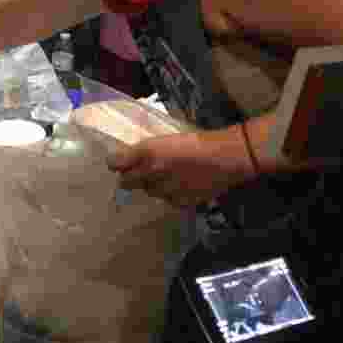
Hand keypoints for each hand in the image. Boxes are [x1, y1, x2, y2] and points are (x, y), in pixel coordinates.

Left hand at [107, 129, 252, 207]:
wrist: (226, 157)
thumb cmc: (197, 141)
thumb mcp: (167, 139)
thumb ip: (145, 150)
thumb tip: (128, 158)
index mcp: (147, 151)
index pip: (116, 163)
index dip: (116, 163)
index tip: (118, 163)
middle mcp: (151, 172)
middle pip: (126, 182)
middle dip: (129, 178)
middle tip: (138, 172)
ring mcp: (164, 189)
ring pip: (148, 191)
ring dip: (152, 185)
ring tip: (168, 176)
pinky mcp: (178, 202)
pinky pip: (166, 199)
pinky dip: (170, 194)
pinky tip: (182, 185)